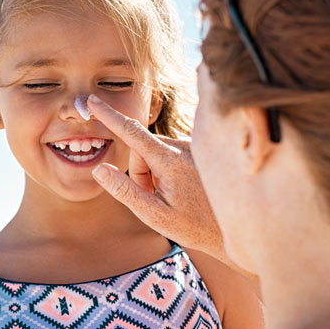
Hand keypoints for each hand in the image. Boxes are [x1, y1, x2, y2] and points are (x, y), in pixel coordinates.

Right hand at [86, 95, 226, 262]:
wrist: (237, 227)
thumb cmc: (195, 227)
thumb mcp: (154, 215)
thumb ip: (125, 191)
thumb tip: (100, 169)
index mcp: (171, 161)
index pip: (132, 133)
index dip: (109, 116)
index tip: (92, 101)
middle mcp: (184, 147)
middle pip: (142, 150)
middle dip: (140, 173)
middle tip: (155, 199)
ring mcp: (193, 148)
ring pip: (155, 153)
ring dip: (155, 173)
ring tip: (173, 197)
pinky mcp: (198, 151)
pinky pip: (170, 155)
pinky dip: (167, 171)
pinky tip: (184, 190)